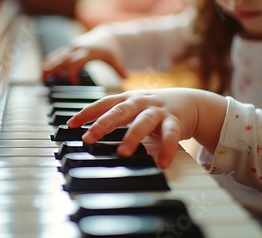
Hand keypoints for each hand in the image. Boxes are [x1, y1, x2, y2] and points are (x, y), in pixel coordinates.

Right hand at [42, 46, 127, 83]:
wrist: (108, 36)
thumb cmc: (111, 50)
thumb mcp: (115, 59)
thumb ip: (119, 69)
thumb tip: (127, 77)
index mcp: (87, 52)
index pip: (76, 63)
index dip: (72, 73)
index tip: (72, 83)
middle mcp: (77, 49)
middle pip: (62, 59)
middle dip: (54, 68)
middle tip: (46, 79)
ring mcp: (72, 48)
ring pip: (57, 56)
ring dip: (49, 66)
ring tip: (41, 76)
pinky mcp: (70, 49)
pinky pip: (58, 55)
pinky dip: (51, 62)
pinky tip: (45, 71)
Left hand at [67, 88, 227, 167]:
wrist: (190, 102)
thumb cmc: (154, 108)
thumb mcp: (133, 108)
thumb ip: (114, 117)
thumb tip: (87, 132)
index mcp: (128, 98)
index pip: (104, 103)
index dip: (87, 112)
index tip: (71, 125)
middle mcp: (141, 102)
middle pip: (120, 110)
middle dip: (103, 124)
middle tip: (89, 138)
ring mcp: (158, 111)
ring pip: (143, 122)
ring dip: (132, 137)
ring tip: (124, 153)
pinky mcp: (175, 121)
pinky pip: (171, 135)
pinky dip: (166, 149)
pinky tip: (162, 163)